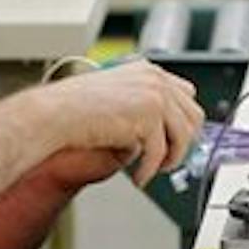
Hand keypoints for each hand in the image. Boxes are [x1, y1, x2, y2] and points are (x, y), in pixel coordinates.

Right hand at [40, 60, 203, 186]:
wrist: (55, 114)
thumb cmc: (74, 109)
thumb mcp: (117, 98)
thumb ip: (143, 107)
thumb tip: (167, 135)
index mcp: (148, 70)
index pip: (186, 95)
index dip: (183, 122)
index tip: (177, 141)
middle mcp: (155, 79)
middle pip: (193, 116)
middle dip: (183, 142)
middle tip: (167, 160)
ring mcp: (154, 95)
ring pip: (183, 136)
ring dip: (170, 159)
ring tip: (153, 170)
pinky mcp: (148, 116)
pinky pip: (160, 153)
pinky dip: (150, 170)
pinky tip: (139, 177)